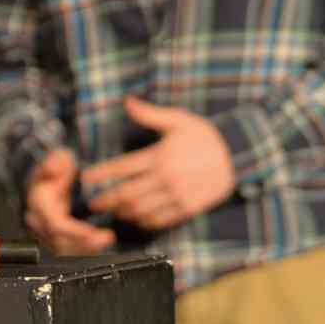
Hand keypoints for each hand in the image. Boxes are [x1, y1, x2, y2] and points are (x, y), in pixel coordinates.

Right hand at [24, 147, 115, 254]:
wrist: (51, 177)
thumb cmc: (55, 169)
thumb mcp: (58, 158)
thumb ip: (55, 160)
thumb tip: (53, 168)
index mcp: (39, 203)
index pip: (55, 224)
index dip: (74, 231)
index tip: (92, 232)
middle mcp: (41, 221)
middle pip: (61, 241)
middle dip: (84, 243)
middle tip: (106, 238)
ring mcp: (48, 231)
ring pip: (66, 248)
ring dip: (87, 247)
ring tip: (106, 239)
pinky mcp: (57, 237)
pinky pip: (70, 248)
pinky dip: (86, 247)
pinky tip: (101, 240)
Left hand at [80, 96, 235, 230]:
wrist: (238, 158)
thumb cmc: (206, 137)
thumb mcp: (180, 120)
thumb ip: (150, 114)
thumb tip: (127, 101)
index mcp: (160, 156)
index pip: (123, 168)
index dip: (101, 174)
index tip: (86, 178)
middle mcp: (166, 179)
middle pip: (128, 194)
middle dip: (107, 200)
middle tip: (93, 204)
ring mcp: (177, 196)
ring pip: (142, 210)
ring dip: (123, 212)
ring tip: (112, 211)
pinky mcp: (188, 209)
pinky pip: (161, 220)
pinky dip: (145, 222)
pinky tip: (136, 219)